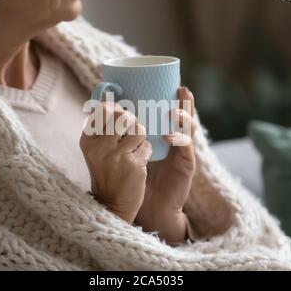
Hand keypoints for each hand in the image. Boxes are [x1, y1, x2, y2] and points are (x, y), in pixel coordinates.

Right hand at [80, 102, 151, 223]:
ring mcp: (115, 156)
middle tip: (129, 133)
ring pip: (137, 127)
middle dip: (130, 121)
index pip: (103, 109)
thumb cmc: (106, 171)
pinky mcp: (133, 164)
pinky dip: (146, 151)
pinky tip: (138, 162)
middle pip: (122, 115)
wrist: (112, 204)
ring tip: (134, 147)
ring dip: (140, 136)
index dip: (115, 110)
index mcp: (87, 139)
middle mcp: (98, 146)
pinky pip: (147, 145)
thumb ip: (102, 125)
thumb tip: (108, 95)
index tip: (118, 120)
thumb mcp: (96, 149)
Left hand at [135, 87, 196, 243]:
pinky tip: (168, 136)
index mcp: (165, 134)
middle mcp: (177, 140)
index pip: (171, 111)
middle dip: (185, 101)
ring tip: (175, 110)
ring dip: (184, 116)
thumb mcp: (129, 151)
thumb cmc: (137, 177)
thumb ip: (123, 132)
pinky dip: (178, 139)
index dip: (172, 97)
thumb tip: (100, 110)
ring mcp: (184, 152)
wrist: (150, 206)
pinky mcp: (187, 165)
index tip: (168, 83)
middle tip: (180, 88)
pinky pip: (185, 149)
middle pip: (185, 116)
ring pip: (189, 129)